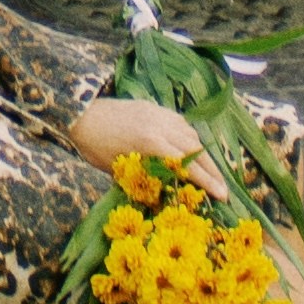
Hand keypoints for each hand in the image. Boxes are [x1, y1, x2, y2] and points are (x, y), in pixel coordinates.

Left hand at [70, 96, 215, 186]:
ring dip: (202, 153)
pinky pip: (180, 122)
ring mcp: (159, 114)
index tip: (223, 196)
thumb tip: (167, 195)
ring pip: (191, 133)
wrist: (79, 115)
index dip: (208, 183)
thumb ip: (146, 178)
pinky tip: (190, 148)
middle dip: (213, 170)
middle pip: (197, 149)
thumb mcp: (120, 170)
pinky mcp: (154, 107)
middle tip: (224, 187)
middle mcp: (160, 126)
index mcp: (151, 144)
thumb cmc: (94, 147)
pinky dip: (189, 137)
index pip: (188, 166)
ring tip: (210, 171)